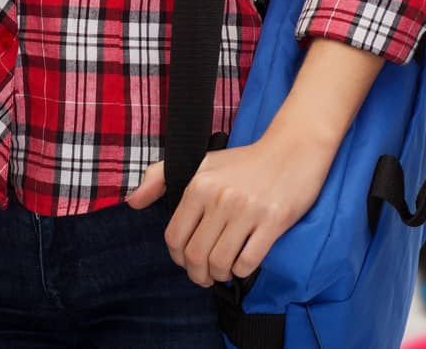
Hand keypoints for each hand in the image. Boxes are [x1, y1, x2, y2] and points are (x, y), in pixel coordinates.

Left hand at [125, 128, 334, 287]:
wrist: (293, 149)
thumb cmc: (245, 162)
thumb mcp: (202, 161)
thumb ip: (160, 176)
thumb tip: (132, 202)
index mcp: (199, 184)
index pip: (174, 237)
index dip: (178, 258)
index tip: (188, 260)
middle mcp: (220, 196)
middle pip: (195, 255)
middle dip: (198, 274)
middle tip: (206, 274)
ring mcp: (247, 209)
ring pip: (220, 262)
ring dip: (219, 275)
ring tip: (223, 270)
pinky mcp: (273, 220)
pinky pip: (247, 261)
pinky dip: (242, 270)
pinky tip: (244, 261)